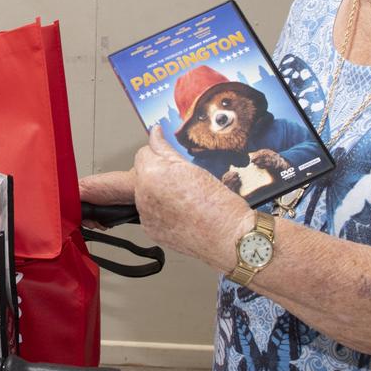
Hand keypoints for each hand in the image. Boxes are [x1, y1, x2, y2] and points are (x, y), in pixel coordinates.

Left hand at [133, 125, 249, 268]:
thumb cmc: (216, 203)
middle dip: (157, 173)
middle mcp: (143, 195)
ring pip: (146, 194)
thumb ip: (165, 148)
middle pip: (142, 174)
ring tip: (185, 199)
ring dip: (158, 192)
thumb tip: (154, 133)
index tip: (170, 159)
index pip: (143, 153)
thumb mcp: (191, 166)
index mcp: (151, 174)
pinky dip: (161, 211)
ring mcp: (145, 215)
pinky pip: (150, 213)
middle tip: (182, 180)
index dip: (159, 154)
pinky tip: (181, 213)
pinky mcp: (150, 230)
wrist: (227, 237)